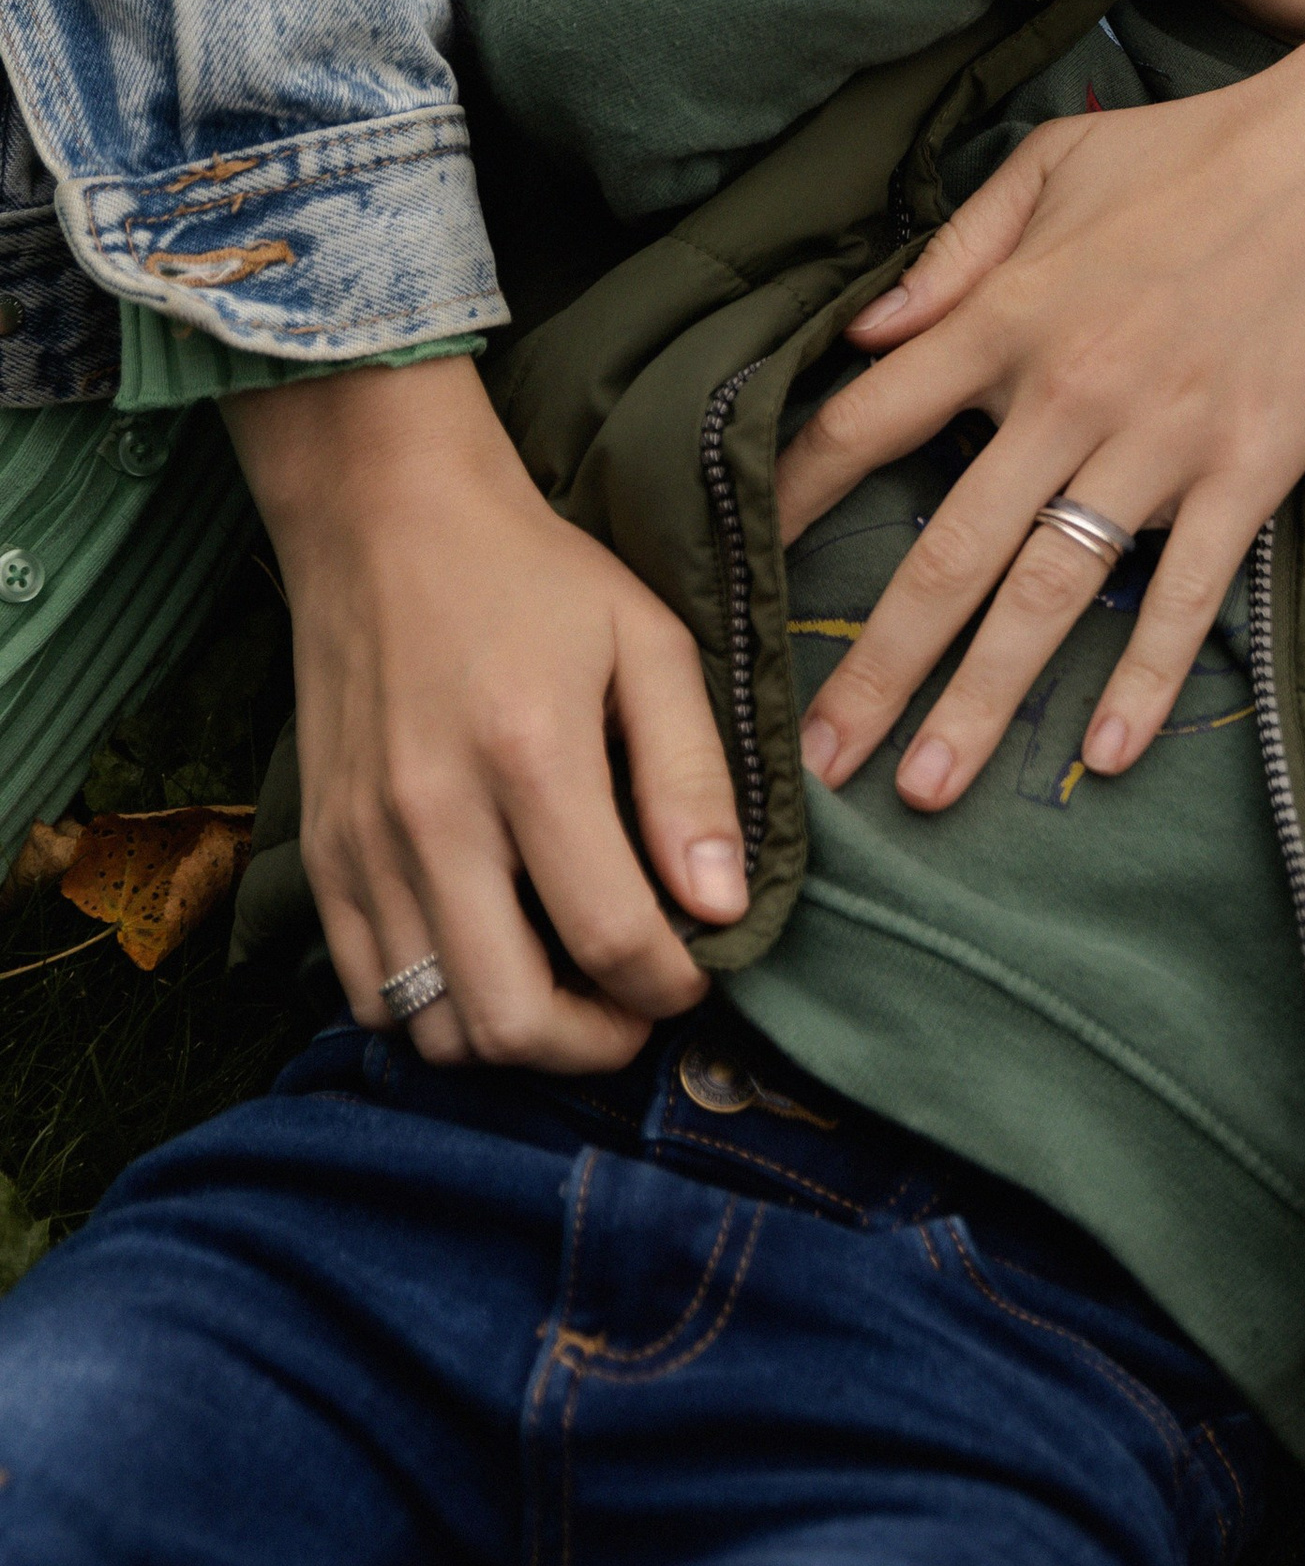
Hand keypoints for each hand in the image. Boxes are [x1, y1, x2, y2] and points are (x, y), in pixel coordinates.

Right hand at [229, 358, 747, 1069]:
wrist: (384, 521)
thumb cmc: (535, 578)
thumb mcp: (649, 644)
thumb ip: (691, 778)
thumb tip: (722, 905)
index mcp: (531, 757)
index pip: (613, 937)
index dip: (673, 987)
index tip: (697, 972)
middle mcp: (433, 817)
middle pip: (511, 1019)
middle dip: (595, 1044)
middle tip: (635, 1006)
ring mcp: (363, 846)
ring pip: (434, 1030)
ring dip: (514, 1038)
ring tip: (567, 986)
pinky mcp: (320, 856)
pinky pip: (368, 994)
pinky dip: (436, 1011)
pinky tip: (490, 960)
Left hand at [778, 0, 1304, 809]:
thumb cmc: (1202, 148)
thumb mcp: (1053, 164)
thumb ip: (952, 251)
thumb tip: (862, 331)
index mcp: (1006, 315)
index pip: (864, 425)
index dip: (790, 505)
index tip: (731, 578)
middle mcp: (1067, 393)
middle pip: (944, 552)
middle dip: (872, 666)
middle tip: (818, 761)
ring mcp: (1160, 442)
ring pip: (1048, 596)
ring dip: (982, 702)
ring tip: (927, 789)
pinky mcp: (1249, 471)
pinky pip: (1184, 596)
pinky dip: (1146, 680)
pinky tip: (1109, 756)